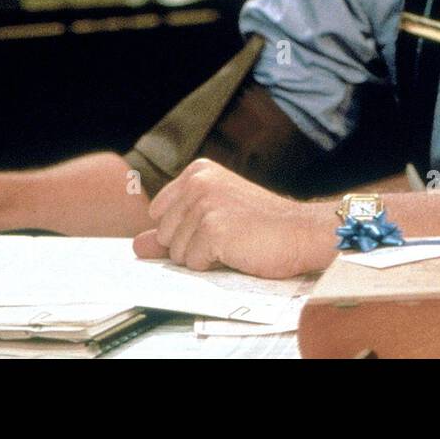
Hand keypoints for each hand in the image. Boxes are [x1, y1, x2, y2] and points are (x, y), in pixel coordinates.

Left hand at [132, 158, 310, 278]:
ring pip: (178, 253)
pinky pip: (194, 264)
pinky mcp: (213, 229)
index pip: (159, 213)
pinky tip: (239, 251)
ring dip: (205, 257)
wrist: (302, 232)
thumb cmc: (262, 226)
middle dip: (191, 245)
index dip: (184, 230)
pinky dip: (215, 266)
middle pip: (165, 234)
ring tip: (236, 242)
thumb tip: (137, 246)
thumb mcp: (213, 220)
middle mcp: (197, 182)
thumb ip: (171, 230)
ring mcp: (204, 205)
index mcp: (197, 172)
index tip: (217, 224)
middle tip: (230, 236)